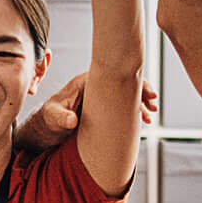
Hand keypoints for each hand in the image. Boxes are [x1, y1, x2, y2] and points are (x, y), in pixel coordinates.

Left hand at [16, 73, 157, 150]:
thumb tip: (73, 120)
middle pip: (123, 83)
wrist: (48, 127)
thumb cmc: (49, 118)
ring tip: (150, 117)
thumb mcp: (52, 117)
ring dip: (140, 104)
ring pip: (126, 96)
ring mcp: (102, 98)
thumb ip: (61, 117)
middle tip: (153, 104)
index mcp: (88, 81)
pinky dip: (134, 112)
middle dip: (141, 92)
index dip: (131, 81)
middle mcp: (97, 86)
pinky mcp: (104, 109)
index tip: (144, 92)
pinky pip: (123, 107)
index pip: (113, 75)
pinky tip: (144, 120)